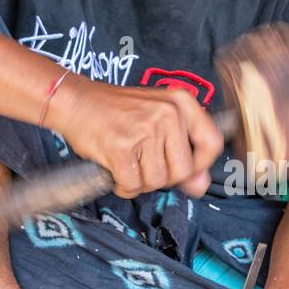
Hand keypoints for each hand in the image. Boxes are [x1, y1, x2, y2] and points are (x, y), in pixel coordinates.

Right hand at [48, 76, 223, 197]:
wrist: (76, 101)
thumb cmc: (118, 112)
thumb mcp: (159, 121)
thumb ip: (184, 152)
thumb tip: (200, 186)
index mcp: (182, 103)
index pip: (212, 144)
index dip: (200, 165)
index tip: (184, 169)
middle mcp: (168, 113)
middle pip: (183, 171)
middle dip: (163, 177)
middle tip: (144, 163)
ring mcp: (145, 129)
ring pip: (157, 181)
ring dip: (140, 181)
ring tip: (128, 162)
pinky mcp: (122, 147)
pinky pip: (133, 185)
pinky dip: (123, 185)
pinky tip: (116, 169)